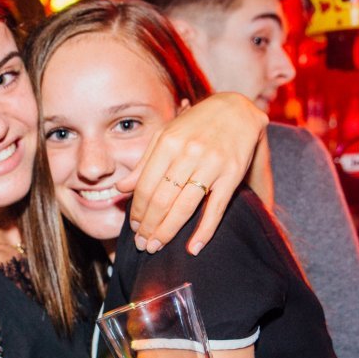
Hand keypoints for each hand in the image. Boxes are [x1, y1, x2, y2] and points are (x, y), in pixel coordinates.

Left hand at [119, 93, 267, 254]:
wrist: (236, 110)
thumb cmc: (196, 124)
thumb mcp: (166, 135)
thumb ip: (144, 163)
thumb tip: (122, 189)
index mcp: (169, 143)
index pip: (146, 186)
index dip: (137, 211)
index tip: (134, 226)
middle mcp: (189, 153)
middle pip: (162, 200)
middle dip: (149, 226)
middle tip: (142, 243)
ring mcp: (212, 165)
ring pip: (184, 207)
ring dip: (167, 232)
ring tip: (156, 246)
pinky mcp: (232, 175)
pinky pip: (216, 208)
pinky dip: (204, 231)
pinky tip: (193, 248)